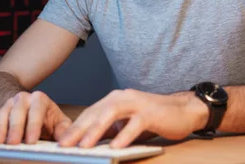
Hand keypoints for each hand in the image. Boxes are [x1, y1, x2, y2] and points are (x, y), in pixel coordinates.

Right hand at [0, 91, 71, 144]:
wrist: (31, 109)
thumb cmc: (47, 118)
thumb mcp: (59, 122)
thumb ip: (64, 129)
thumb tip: (66, 139)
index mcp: (39, 99)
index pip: (36, 110)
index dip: (33, 126)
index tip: (32, 140)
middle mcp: (23, 99)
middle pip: (17, 112)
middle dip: (15, 128)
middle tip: (14, 143)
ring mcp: (9, 104)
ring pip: (2, 114)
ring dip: (0, 129)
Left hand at [58, 89, 206, 147]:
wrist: (184, 110)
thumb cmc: (154, 117)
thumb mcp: (127, 123)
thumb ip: (111, 129)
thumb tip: (90, 143)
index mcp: (115, 99)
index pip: (90, 112)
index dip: (74, 126)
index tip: (60, 141)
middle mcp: (123, 97)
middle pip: (96, 111)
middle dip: (78, 129)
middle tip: (64, 144)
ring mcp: (137, 103)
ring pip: (111, 113)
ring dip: (96, 130)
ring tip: (84, 146)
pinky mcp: (151, 112)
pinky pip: (135, 124)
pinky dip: (124, 135)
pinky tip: (115, 147)